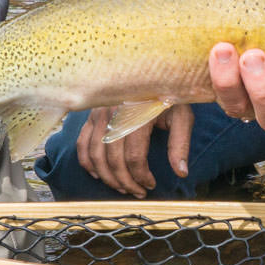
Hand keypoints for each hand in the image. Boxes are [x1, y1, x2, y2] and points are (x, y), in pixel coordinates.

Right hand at [76, 104, 192, 197]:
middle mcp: (115, 112)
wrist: (151, 72)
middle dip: (124, 181)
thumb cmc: (168, 94)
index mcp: (138, 113)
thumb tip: (180, 172)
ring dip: (107, 177)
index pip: (134, 155)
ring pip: (96, 154)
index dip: (141, 176)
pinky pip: (82, 143)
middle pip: (113, 158)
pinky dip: (87, 162)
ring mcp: (100, 112)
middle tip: (136, 192)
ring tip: (121, 188)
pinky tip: (98, 175)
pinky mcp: (92, 114)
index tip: (150, 185)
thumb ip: (180, 143)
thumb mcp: (181, 115)